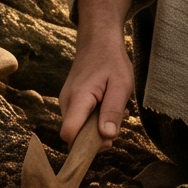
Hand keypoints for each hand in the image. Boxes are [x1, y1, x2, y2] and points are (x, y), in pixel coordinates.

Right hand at [59, 0, 137, 144]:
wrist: (98, 41)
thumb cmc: (111, 61)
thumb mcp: (121, 85)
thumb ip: (113, 111)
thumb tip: (107, 137)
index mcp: (78, 99)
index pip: (69, 135)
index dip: (85, 146)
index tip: (107, 142)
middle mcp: (67, 102)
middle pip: (75, 136)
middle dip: (96, 138)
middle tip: (117, 122)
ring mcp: (67, 102)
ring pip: (79, 129)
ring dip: (97, 128)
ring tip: (115, 110)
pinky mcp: (71, 102)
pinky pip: (80, 120)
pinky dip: (94, 119)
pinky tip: (108, 106)